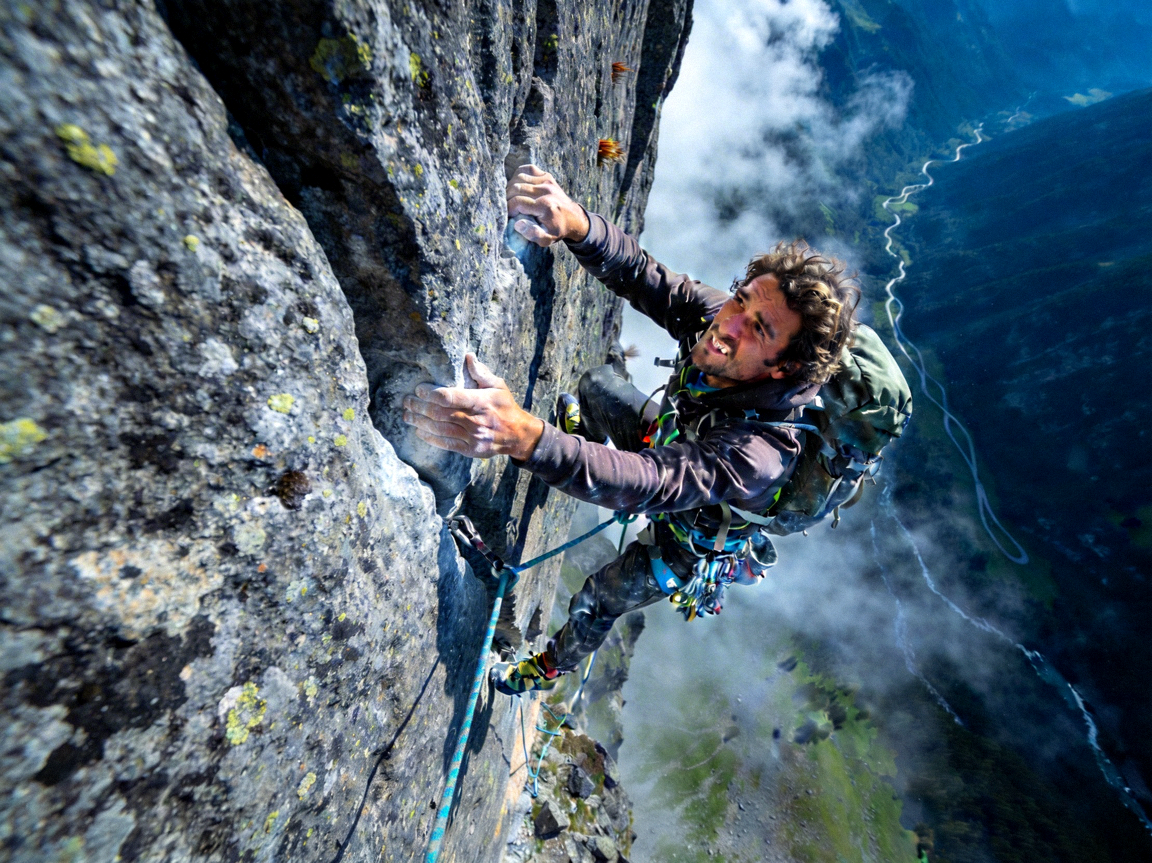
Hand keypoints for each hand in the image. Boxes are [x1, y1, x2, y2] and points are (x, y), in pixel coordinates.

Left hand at [402, 354, 544, 460]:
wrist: (517, 435)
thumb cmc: (505, 406)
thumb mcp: (498, 386)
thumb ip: (481, 372)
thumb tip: (467, 357)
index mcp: (480, 402)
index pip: (449, 397)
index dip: (430, 393)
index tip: (419, 389)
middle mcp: (474, 420)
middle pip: (439, 413)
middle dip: (419, 407)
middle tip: (407, 401)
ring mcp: (472, 436)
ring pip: (439, 429)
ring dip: (419, 422)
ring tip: (407, 415)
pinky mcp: (470, 449)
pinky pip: (445, 443)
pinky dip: (430, 437)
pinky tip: (419, 431)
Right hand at [506, 164, 589, 246]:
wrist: (573, 218)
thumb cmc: (557, 230)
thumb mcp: (547, 239)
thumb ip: (532, 234)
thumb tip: (518, 224)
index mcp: (545, 206)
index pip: (517, 202)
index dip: (508, 209)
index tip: (509, 216)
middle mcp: (545, 190)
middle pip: (515, 188)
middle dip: (507, 198)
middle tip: (508, 207)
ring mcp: (546, 180)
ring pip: (518, 177)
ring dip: (511, 187)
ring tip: (512, 198)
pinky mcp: (547, 176)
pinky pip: (527, 169)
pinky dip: (519, 176)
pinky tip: (519, 186)